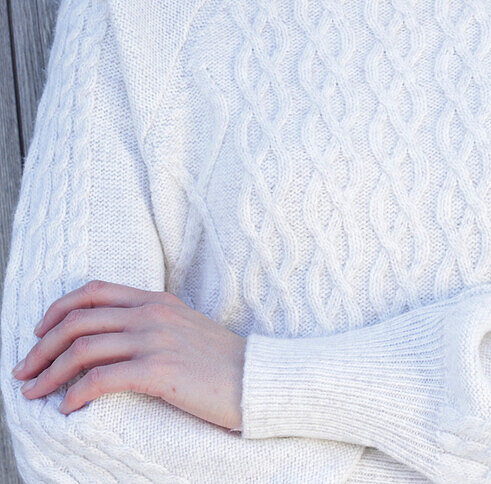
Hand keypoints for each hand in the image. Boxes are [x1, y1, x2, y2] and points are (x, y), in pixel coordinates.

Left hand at [11, 279, 246, 431]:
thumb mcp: (184, 329)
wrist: (256, 379)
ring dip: (50, 372)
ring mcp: (155, 339)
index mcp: (156, 300)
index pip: (94, 292)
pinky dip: (75, 394)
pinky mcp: (158, 370)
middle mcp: (151, 313)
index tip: (39, 333)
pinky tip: (66, 409)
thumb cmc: (221, 363)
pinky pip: (101, 379)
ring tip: (33, 392)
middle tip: (23, 370)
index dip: (58, 310)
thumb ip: (150, 324)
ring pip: (83, 347)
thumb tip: (111, 342)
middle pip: (79, 319)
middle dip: (42, 346)